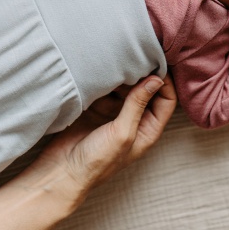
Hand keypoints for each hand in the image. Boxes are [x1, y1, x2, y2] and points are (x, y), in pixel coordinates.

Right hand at [32, 76, 176, 199]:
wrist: (62, 170)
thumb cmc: (97, 161)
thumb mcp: (122, 132)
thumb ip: (138, 104)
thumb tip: (156, 79)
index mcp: (147, 130)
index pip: (166, 100)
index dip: (165, 83)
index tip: (155, 65)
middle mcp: (134, 120)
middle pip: (147, 91)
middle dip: (142, 75)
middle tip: (135, 59)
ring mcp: (114, 114)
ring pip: (125, 87)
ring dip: (122, 76)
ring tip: (118, 62)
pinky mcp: (95, 109)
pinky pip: (106, 89)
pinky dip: (106, 79)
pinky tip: (103, 70)